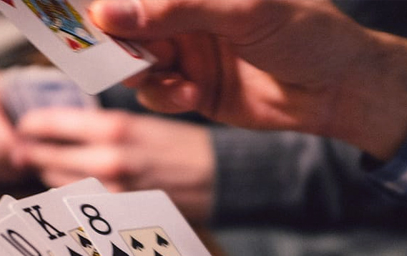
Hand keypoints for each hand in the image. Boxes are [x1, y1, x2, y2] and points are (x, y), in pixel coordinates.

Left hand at [14, 108, 214, 222]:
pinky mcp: (115, 215)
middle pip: (44, 156)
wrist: (215, 176)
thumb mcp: (138, 121)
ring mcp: (109, 193)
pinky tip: (71, 184)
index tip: (24, 127)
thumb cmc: (176, 143)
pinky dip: (66, 192)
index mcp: (113, 128)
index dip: (29, 125)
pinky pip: (74, 202)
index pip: (47, 124)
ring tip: (51, 164)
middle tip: (26, 149)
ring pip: (54, 181)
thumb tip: (51, 130)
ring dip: (47, 172)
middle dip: (32, 151)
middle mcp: (106, 160)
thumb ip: (94, 126)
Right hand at [90, 0, 406, 159]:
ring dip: (141, 70)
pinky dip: (164, 96)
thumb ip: (175, 8)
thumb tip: (107, 11)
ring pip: (132, 60)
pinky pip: (154, 93)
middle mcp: (182, 14)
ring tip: (171, 75)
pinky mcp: (188, 87)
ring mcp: (184, 50)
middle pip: (123, 22)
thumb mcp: (243, 10)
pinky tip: (191, 95)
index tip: (72, 9)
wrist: (334, 88)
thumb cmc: (303, 32)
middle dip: (110, 37)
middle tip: (101, 49)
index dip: (101, 1)